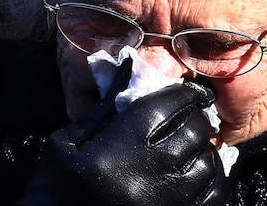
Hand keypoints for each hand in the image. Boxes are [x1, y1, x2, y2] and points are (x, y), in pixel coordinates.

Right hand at [21, 59, 226, 204]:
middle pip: (192, 134)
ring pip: (207, 164)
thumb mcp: (67, 141)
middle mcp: (149, 177)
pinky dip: (211, 180)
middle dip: (191, 120)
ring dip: (202, 150)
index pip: (167, 107)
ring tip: (187, 147)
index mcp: (118, 150)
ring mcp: (166, 203)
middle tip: (184, 118)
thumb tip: (128, 73)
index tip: (188, 91)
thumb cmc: (54, 185)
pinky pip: (212, 195)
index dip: (182, 94)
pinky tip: (194, 174)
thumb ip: (103, 110)